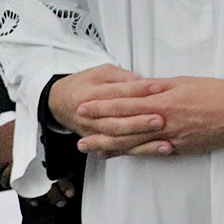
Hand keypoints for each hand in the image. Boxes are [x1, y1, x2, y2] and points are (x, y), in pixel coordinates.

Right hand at [49, 65, 167, 151]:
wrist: (59, 102)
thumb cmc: (85, 84)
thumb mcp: (102, 73)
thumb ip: (123, 78)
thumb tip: (148, 83)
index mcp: (89, 93)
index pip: (115, 93)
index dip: (137, 90)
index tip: (157, 88)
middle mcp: (89, 116)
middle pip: (115, 121)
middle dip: (138, 122)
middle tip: (161, 120)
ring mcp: (92, 132)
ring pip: (118, 139)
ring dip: (142, 142)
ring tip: (165, 142)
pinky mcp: (99, 143)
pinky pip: (121, 150)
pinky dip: (139, 151)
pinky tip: (157, 150)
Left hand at [74, 76, 223, 158]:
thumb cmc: (216, 92)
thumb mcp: (185, 82)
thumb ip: (159, 87)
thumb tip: (138, 88)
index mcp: (163, 101)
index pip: (126, 104)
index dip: (102, 106)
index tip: (84, 106)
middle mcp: (163, 122)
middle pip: (124, 127)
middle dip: (99, 129)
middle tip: (77, 131)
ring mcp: (171, 138)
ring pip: (134, 144)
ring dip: (110, 146)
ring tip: (90, 148)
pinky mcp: (180, 149)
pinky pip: (151, 153)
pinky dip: (133, 154)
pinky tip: (121, 156)